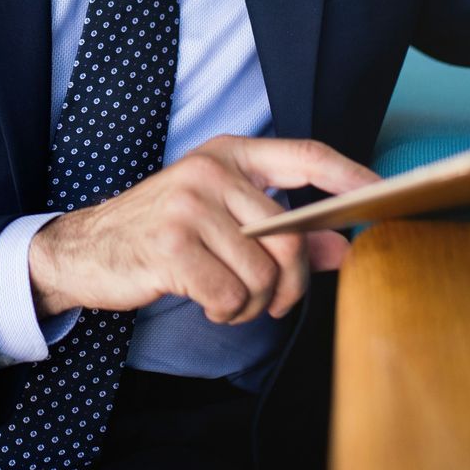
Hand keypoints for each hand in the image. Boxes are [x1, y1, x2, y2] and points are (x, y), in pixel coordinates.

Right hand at [28, 134, 377, 324]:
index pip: (305, 155)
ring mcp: (188, 206)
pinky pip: (231, 297)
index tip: (384, 194)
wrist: (85, 249)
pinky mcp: (170, 247)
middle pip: (289, 237)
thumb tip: (344, 247)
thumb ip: (284, 232)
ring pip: (263, 274)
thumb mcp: (222, 221)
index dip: (350, 175)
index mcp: (228, 155)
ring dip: (254, 306)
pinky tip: (208, 305)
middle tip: (275, 304)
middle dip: (291, 285)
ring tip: (228, 302)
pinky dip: (228, 314)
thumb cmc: (162, 234)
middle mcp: (210, 172)